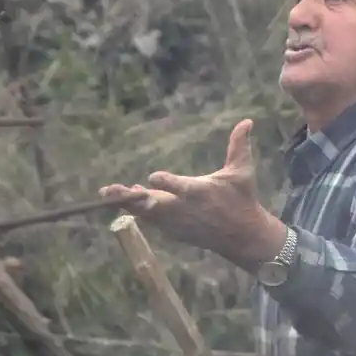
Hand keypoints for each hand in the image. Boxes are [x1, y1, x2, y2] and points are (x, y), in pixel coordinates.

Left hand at [98, 119, 286, 269]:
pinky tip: (126, 199)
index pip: (180, 187)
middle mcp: (184, 208)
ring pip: (148, 213)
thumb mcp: (242, 172)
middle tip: (111, 190)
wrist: (242, 236)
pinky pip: (152, 221)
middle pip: (153, 204)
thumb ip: (239, 145)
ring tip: (108, 192)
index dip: (167, 182)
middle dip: (132, 198)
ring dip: (128, 203)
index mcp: (200, 192)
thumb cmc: (242, 198)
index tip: (153, 176)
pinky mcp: (174, 231)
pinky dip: (139, 212)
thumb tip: (247, 120)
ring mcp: (177, 222)